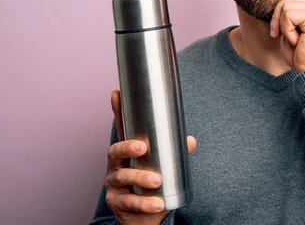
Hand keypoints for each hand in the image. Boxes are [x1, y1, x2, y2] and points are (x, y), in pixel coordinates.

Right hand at [104, 90, 196, 224]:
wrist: (145, 218)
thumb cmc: (153, 187)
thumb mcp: (165, 168)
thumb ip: (176, 154)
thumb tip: (190, 140)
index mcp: (127, 152)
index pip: (122, 130)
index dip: (117, 111)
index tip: (116, 93)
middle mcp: (116, 165)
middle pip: (114, 150)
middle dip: (127, 146)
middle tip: (142, 147)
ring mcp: (113, 184)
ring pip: (122, 176)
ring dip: (139, 178)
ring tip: (156, 181)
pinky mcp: (115, 202)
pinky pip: (128, 201)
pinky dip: (144, 202)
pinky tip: (157, 204)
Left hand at [269, 0, 304, 72]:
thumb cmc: (303, 52)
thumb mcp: (292, 26)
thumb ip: (291, 10)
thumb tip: (285, 1)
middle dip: (278, 18)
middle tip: (289, 36)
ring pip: (285, 4)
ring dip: (282, 25)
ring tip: (296, 38)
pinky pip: (287, 14)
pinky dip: (286, 29)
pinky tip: (298, 39)